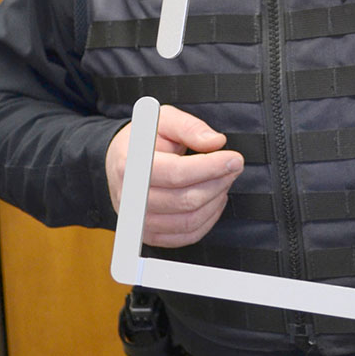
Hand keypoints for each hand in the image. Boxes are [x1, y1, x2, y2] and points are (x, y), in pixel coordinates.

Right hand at [106, 104, 243, 247]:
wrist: (120, 160)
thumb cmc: (144, 139)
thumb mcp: (164, 119)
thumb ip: (189, 127)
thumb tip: (215, 141)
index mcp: (132, 166)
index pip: (177, 173)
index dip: (211, 167)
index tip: (234, 159)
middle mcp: (132, 199)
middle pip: (186, 200)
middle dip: (218, 182)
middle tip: (233, 167)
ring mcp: (140, 221)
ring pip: (190, 221)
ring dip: (216, 200)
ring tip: (224, 180)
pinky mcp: (150, 235)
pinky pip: (187, 236)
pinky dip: (208, 219)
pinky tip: (214, 199)